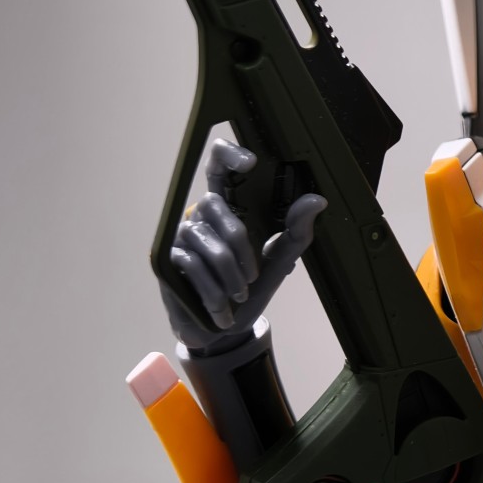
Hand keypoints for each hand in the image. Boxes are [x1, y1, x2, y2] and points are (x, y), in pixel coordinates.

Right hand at [162, 139, 326, 353]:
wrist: (225, 329)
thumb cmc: (251, 288)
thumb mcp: (281, 259)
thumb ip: (298, 230)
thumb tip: (317, 200)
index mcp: (228, 207)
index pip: (218, 167)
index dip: (227, 154)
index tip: (250, 162)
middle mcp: (200, 214)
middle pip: (216, 205)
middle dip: (241, 248)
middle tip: (251, 277)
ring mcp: (179, 235)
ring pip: (210, 246)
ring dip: (231, 279)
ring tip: (238, 295)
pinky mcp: (166, 260)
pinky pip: (193, 268)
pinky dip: (215, 294)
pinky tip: (222, 309)